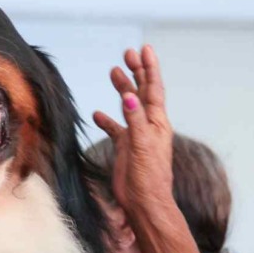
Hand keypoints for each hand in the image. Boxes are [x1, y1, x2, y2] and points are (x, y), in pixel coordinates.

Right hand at [92, 45, 174, 218]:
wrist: (144, 203)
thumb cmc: (148, 177)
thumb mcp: (142, 145)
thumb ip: (135, 120)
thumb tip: (130, 96)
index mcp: (157, 123)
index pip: (153, 89)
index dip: (149, 68)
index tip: (144, 49)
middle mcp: (149, 126)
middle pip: (143, 92)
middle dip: (136, 72)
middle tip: (128, 53)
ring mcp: (138, 136)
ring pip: (129, 106)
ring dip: (123, 89)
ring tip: (114, 72)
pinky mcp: (127, 148)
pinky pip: (116, 129)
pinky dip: (107, 120)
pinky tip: (97, 114)